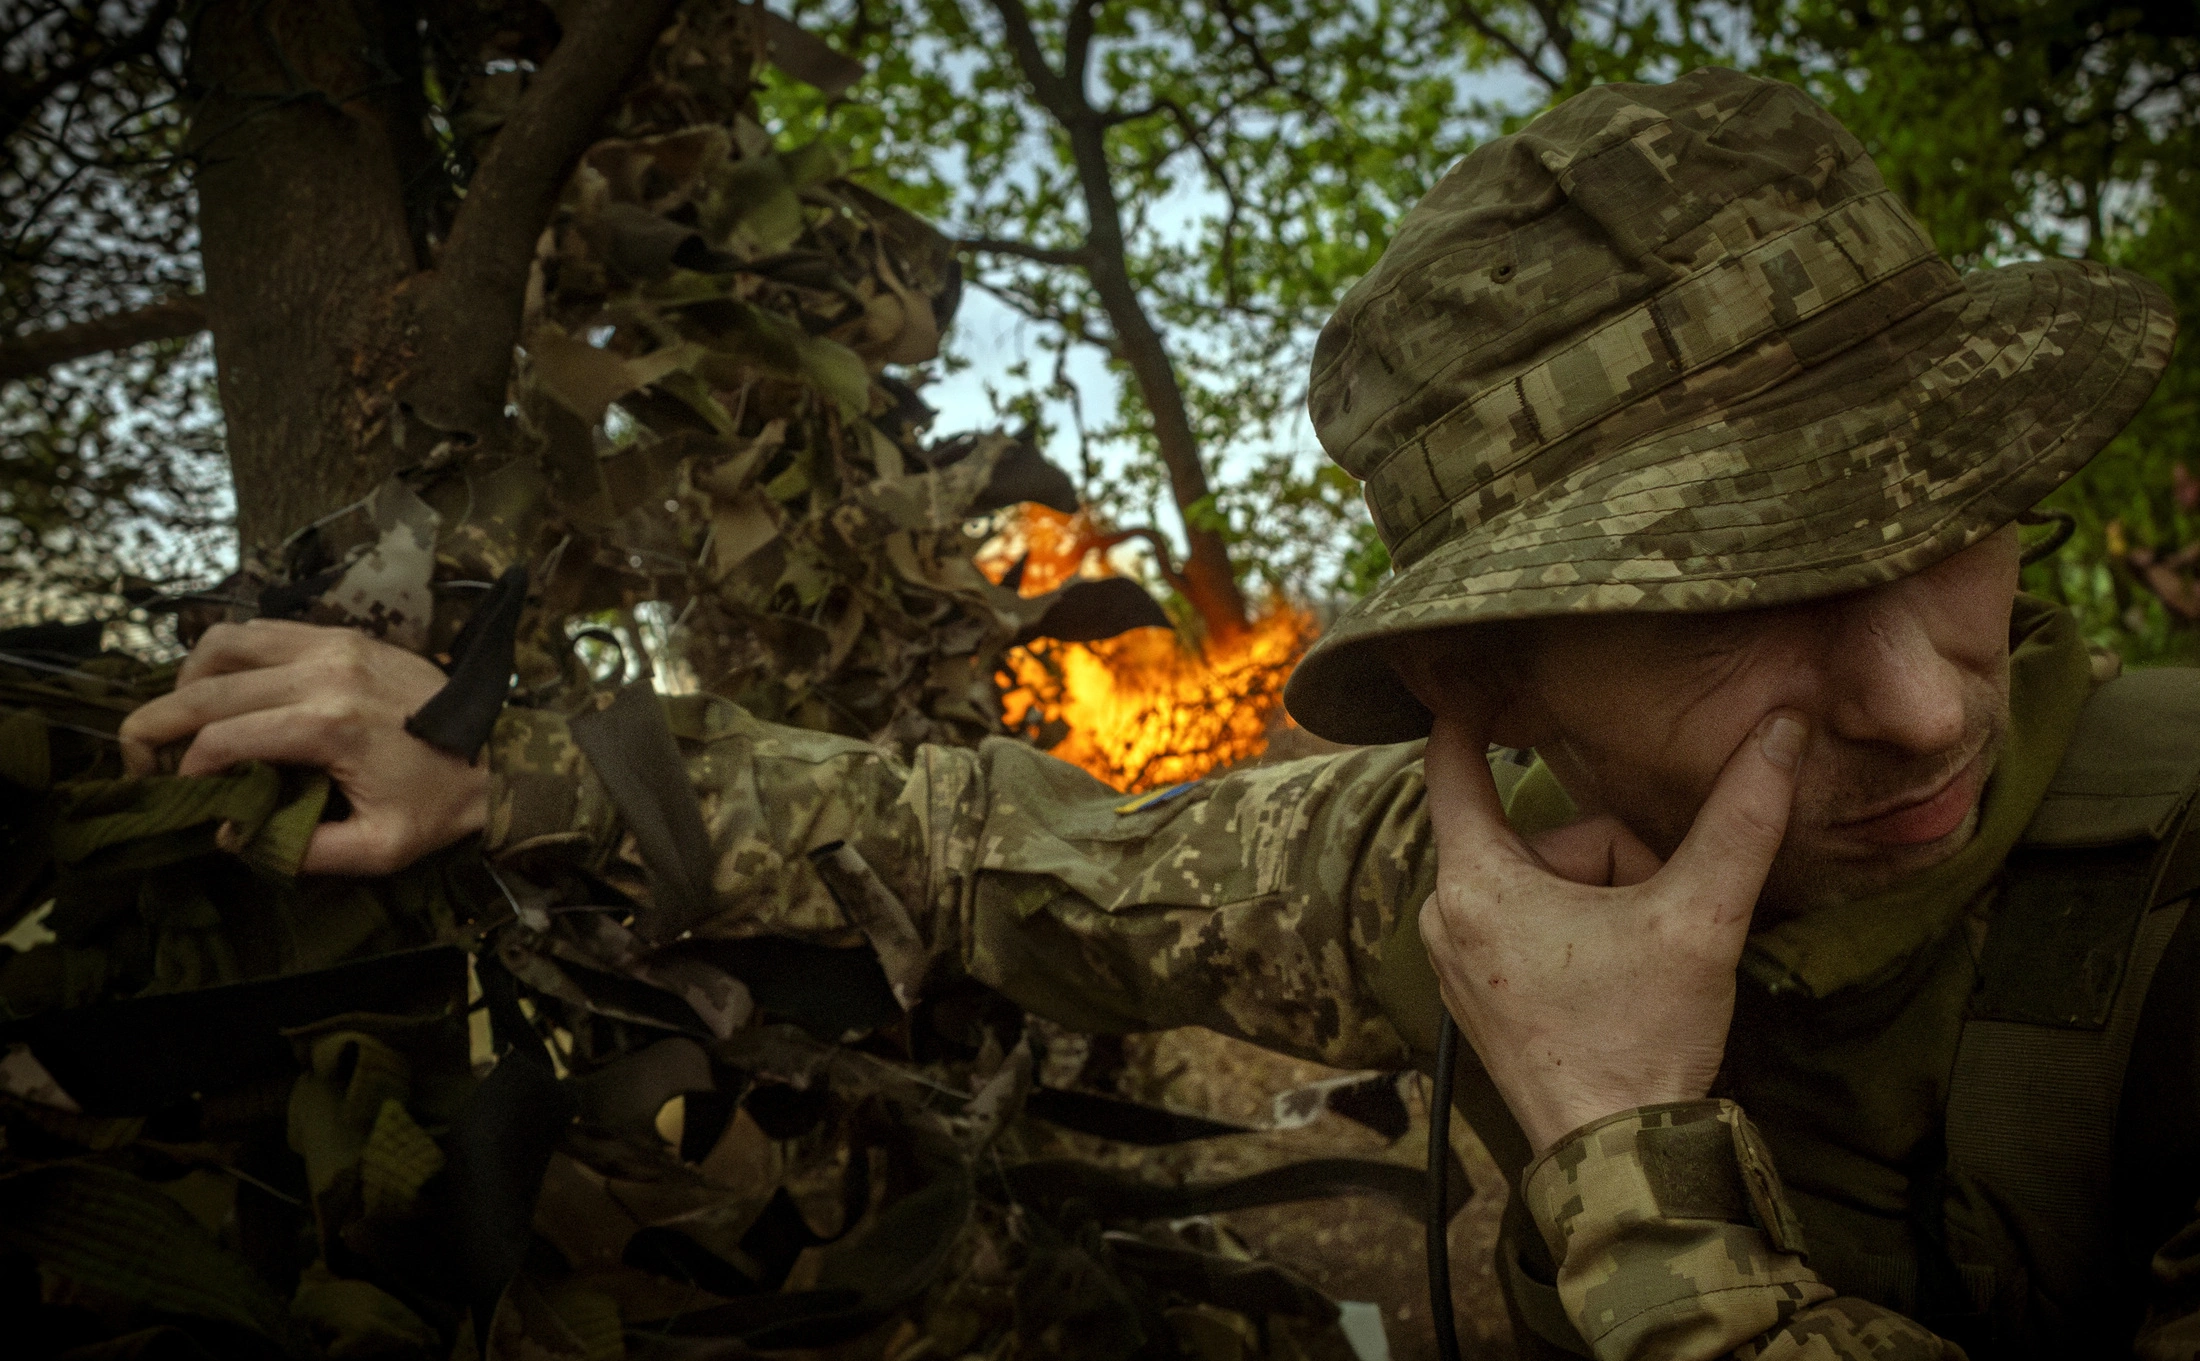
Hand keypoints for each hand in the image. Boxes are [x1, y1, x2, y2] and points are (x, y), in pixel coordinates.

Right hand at [118, 620, 489, 875]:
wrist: (505, 755)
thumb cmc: (444, 803)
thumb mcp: (379, 848)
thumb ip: (298, 850)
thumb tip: (231, 834)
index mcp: (329, 724)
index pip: (219, 740)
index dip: (183, 774)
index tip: (179, 799)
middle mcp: (324, 672)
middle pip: (206, 688)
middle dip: (157, 726)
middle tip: (142, 761)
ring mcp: (333, 643)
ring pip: (224, 644)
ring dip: (187, 683)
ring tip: (182, 724)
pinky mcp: (344, 633)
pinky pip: (261, 629)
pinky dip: (226, 656)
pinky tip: (223, 691)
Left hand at [1419, 708, 1805, 1153]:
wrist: (1617, 1157)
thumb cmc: (1640, 1039)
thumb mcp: (1699, 918)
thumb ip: (1741, 817)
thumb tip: (1784, 726)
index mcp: (1476, 882)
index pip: (1455, 768)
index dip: (1470, 714)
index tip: (1475, 672)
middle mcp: (1448, 915)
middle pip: (1548, 838)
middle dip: (1616, 862)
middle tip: (1655, 925)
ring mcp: (1459, 962)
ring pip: (1552, 885)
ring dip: (1609, 905)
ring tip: (1639, 968)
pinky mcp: (1479, 997)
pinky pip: (1538, 928)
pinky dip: (1586, 938)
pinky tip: (1617, 987)